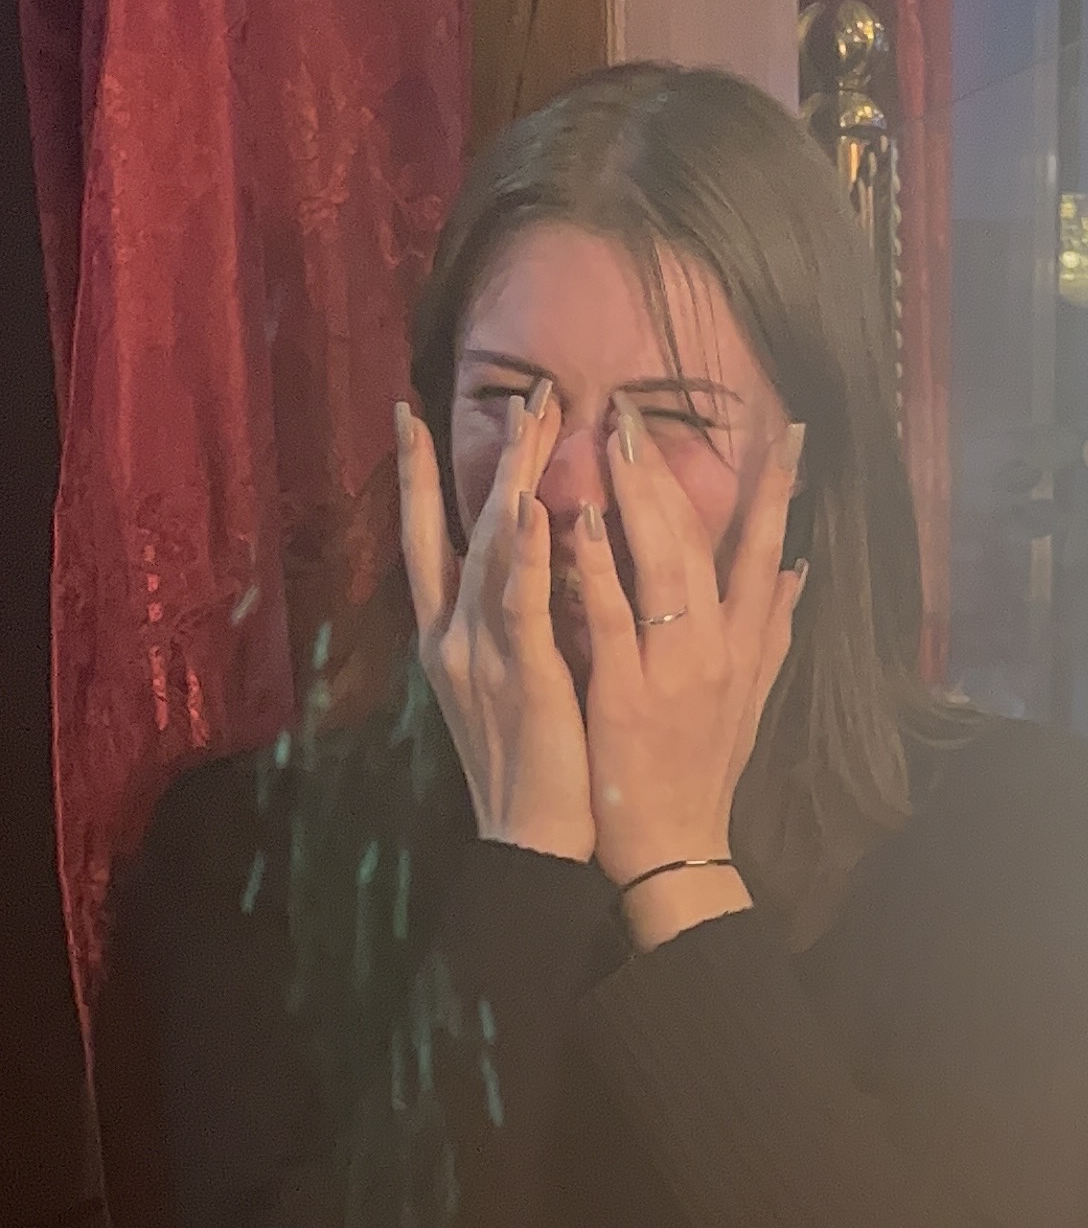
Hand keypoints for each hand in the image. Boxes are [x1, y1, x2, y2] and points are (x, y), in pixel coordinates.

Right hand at [397, 388, 596, 863]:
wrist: (528, 838)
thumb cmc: (530, 762)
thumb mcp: (506, 679)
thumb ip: (509, 620)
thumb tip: (521, 563)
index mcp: (446, 635)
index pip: (423, 538)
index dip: (415, 476)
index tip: (408, 413)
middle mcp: (453, 634)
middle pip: (455, 526)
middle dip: (482, 456)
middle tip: (515, 390)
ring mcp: (481, 652)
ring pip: (493, 551)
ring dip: (514, 480)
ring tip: (534, 419)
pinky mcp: (521, 675)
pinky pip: (523, 605)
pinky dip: (530, 555)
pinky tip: (539, 510)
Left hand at [571, 399, 805, 933]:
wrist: (677, 849)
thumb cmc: (703, 771)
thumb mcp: (753, 699)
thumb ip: (775, 631)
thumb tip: (801, 572)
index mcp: (745, 646)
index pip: (764, 551)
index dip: (777, 491)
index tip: (786, 433)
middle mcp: (719, 648)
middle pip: (705, 542)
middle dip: (674, 473)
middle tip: (640, 411)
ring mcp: (674, 669)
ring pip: (664, 566)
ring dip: (639, 498)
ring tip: (612, 438)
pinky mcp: (626, 693)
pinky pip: (611, 618)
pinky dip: (597, 566)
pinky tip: (578, 520)